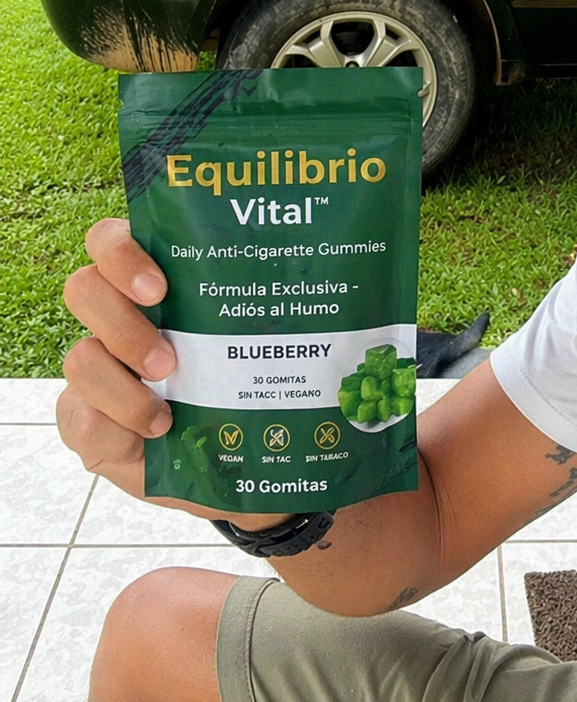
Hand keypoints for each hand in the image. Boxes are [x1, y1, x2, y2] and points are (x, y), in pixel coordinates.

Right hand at [59, 218, 282, 528]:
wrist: (264, 461)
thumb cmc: (273, 381)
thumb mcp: (289, 335)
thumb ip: (306, 298)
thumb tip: (373, 273)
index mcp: (160, 279)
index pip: (113, 240)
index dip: (123, 252)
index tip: (162, 285)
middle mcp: (121, 317)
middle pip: (83, 289)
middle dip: (121, 321)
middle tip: (172, 357)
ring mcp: (100, 370)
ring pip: (77, 358)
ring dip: (122, 383)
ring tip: (168, 408)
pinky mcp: (90, 424)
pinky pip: (77, 419)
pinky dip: (116, 426)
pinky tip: (156, 435)